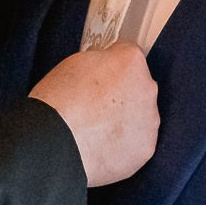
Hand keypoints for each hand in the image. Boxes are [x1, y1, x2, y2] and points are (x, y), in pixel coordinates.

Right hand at [29, 42, 159, 186]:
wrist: (56, 142)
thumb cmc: (59, 103)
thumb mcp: (75, 63)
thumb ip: (100, 63)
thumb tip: (103, 70)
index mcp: (131, 61)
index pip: (128, 57)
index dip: (112, 67)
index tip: (102, 77)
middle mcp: (147, 88)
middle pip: (139, 87)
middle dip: (122, 94)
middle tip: (97, 105)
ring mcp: (149, 120)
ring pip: (141, 116)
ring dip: (125, 120)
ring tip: (97, 128)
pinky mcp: (145, 147)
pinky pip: (137, 141)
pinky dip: (123, 143)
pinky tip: (102, 144)